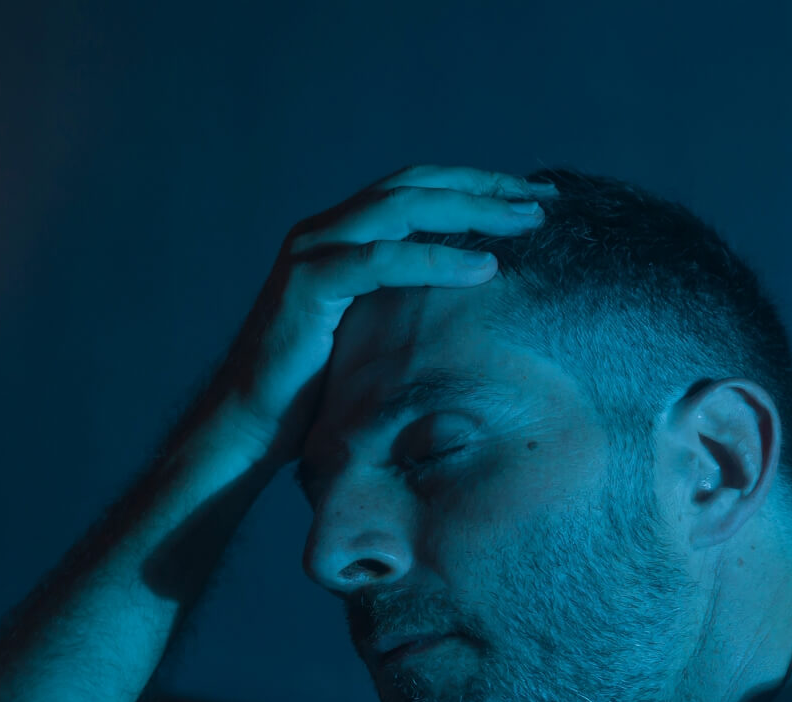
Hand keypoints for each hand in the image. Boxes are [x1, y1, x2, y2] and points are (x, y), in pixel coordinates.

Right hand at [193, 163, 554, 469]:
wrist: (250, 426)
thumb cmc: (315, 392)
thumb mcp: (374, 334)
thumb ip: (407, 303)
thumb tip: (479, 302)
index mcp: (341, 235)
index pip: (417, 190)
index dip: (476, 187)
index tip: (533, 201)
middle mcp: (324, 231)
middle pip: (415, 185)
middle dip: (484, 188)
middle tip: (541, 201)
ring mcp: (311, 252)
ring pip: (402, 209)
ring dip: (471, 211)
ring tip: (524, 224)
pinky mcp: (307, 285)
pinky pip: (381, 261)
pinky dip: (436, 259)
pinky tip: (483, 267)